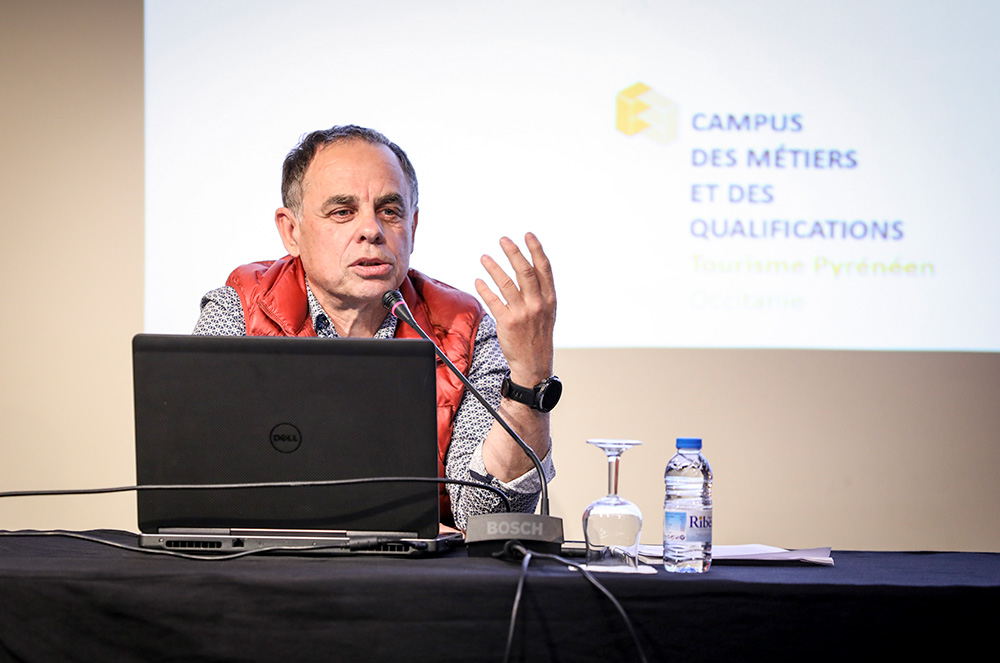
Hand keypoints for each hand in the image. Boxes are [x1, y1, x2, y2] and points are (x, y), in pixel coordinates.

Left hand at [475, 233, 555, 387]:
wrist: (534, 364)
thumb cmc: (538, 335)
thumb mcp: (547, 312)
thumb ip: (540, 291)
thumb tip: (528, 266)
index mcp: (549, 299)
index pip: (544, 269)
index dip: (536, 250)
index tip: (528, 235)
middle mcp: (537, 304)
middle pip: (525, 272)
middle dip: (514, 253)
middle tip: (503, 239)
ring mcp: (522, 314)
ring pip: (506, 284)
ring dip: (493, 268)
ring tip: (484, 257)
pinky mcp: (507, 323)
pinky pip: (493, 301)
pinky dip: (484, 289)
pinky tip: (478, 280)